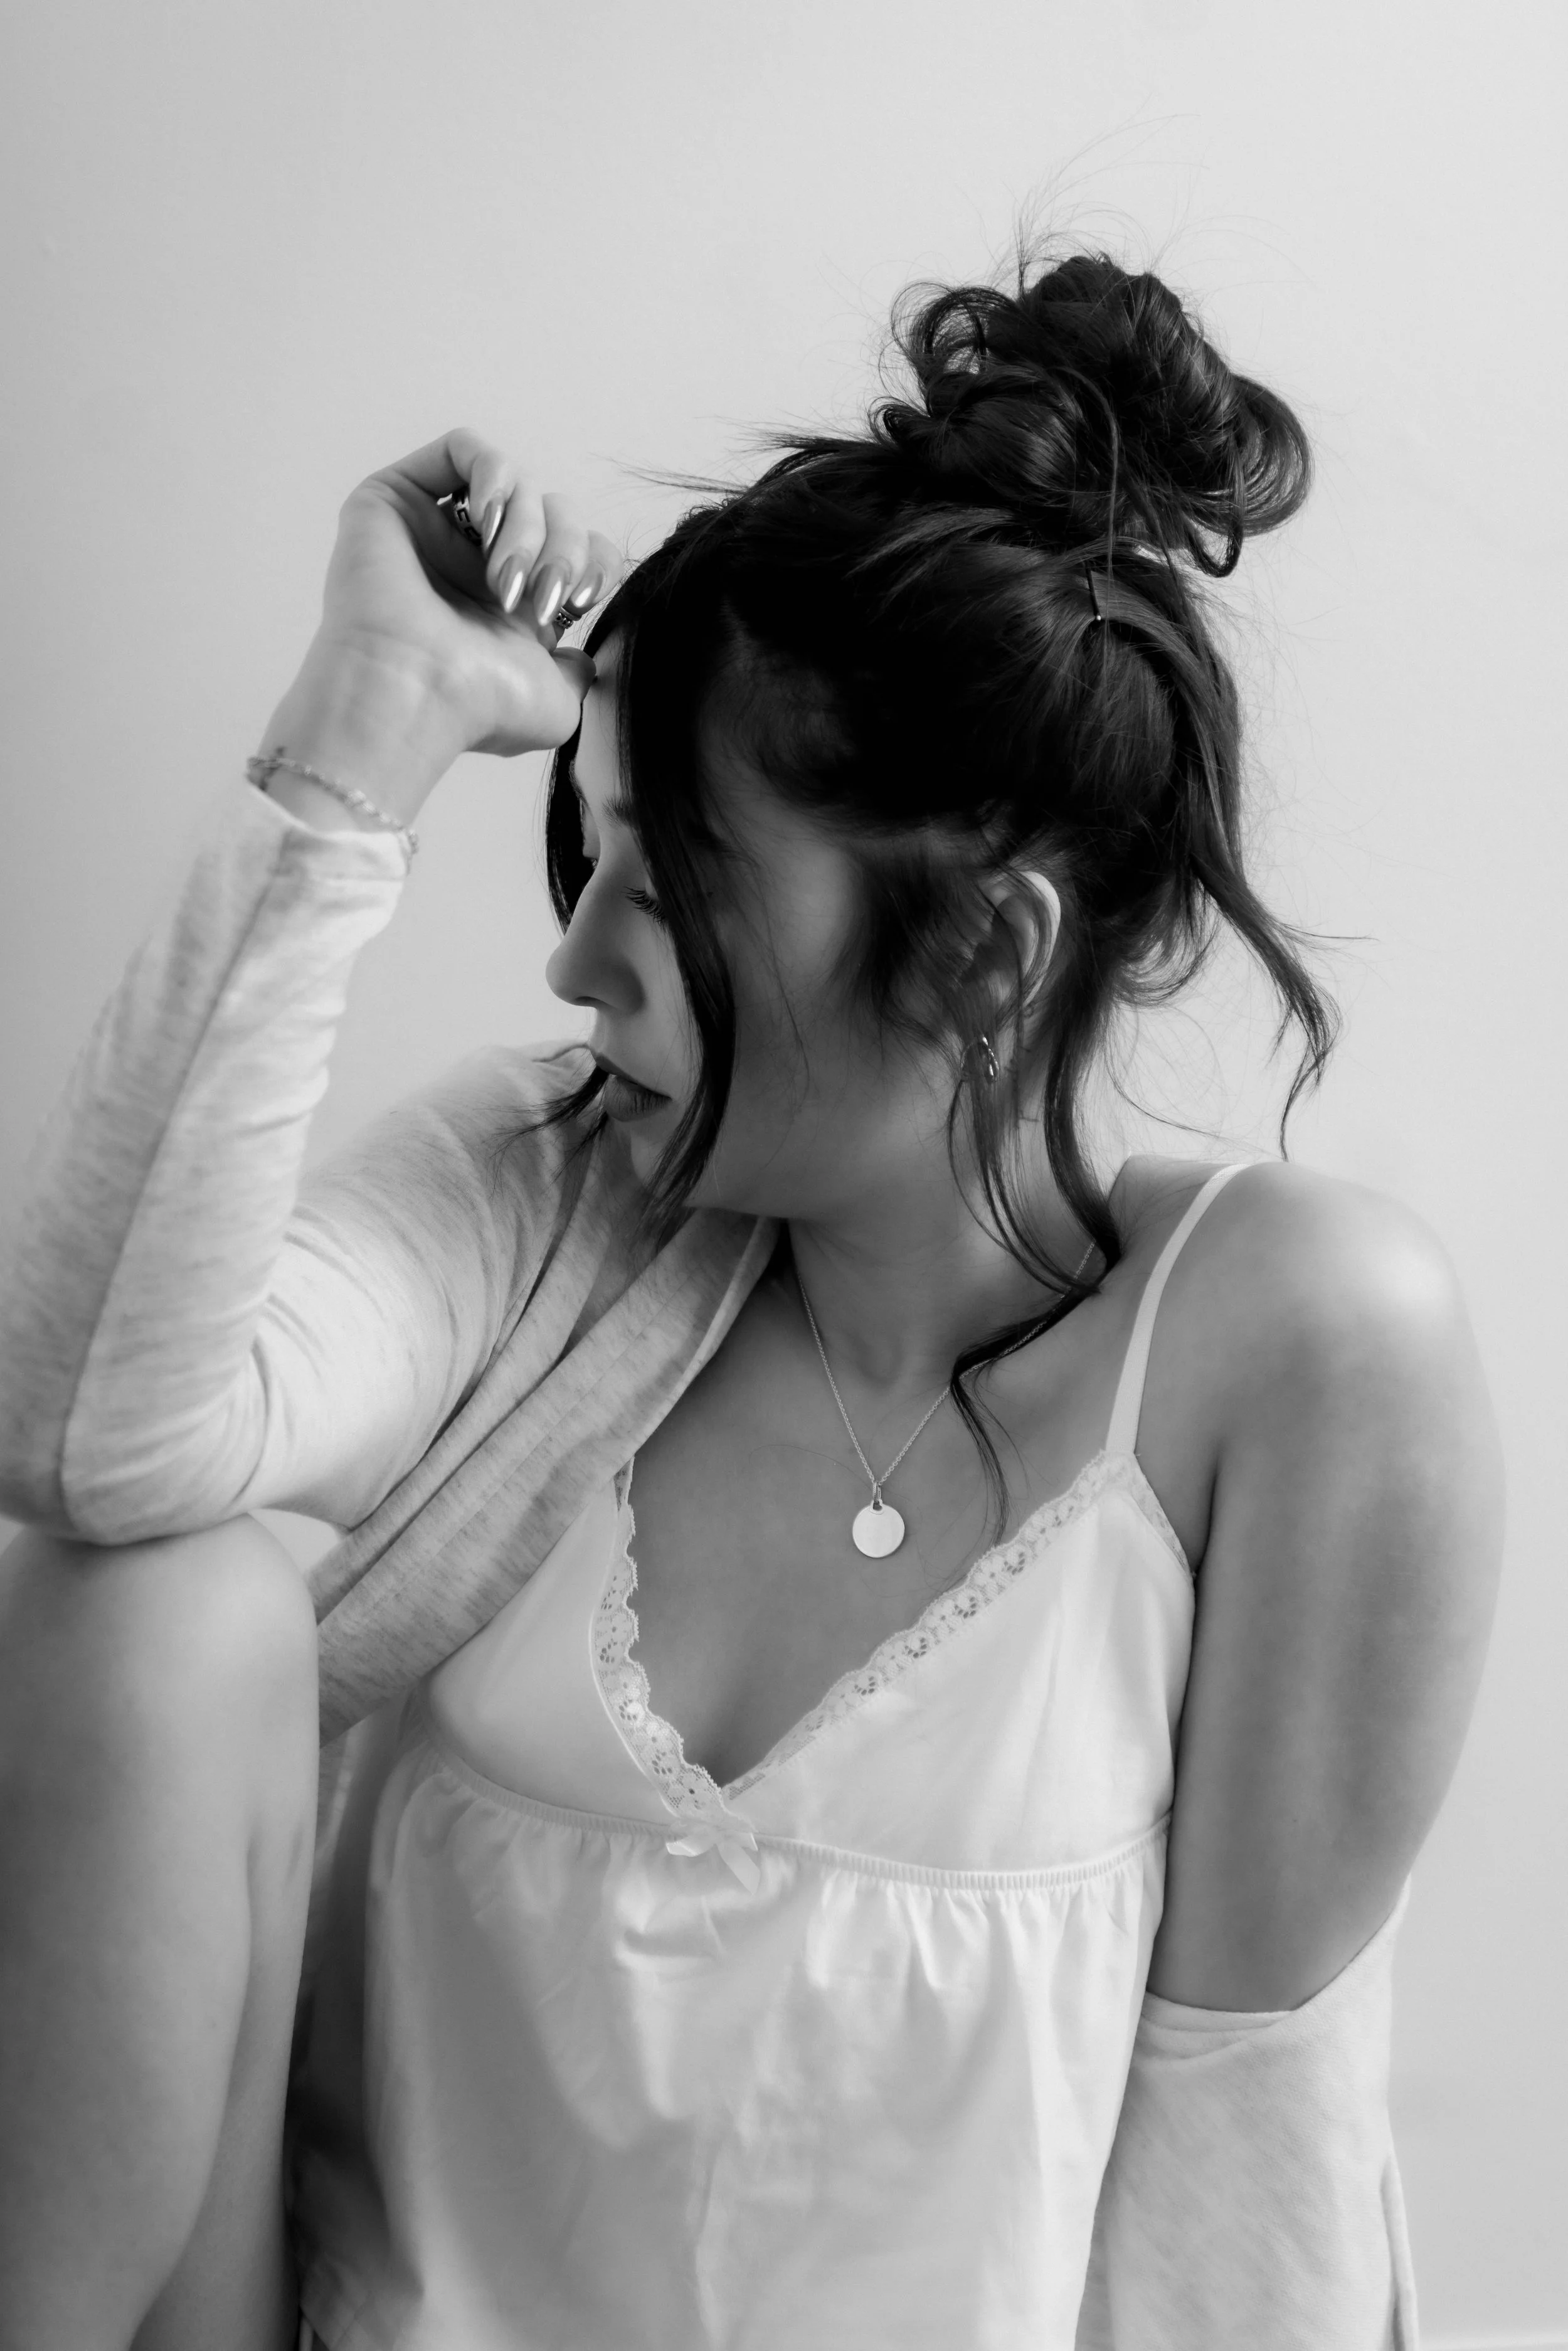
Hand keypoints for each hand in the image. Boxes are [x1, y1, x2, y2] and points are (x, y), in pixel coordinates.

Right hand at [264, 429, 623, 822]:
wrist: (415, 695)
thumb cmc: (476, 708)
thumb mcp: (558, 705)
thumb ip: (578, 673)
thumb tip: (582, 658)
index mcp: (511, 606)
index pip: (576, 551)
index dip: (592, 561)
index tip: (581, 599)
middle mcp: (471, 565)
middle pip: (552, 512)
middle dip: (562, 549)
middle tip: (541, 600)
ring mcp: (432, 531)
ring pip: (515, 484)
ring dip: (528, 528)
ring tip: (506, 579)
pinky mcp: (395, 500)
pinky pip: (464, 448)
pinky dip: (493, 474)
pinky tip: (487, 520)